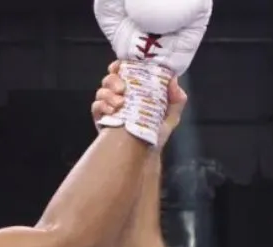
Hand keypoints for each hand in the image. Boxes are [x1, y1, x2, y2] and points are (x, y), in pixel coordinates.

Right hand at [92, 0, 210, 144]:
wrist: (145, 155)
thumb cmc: (155, 133)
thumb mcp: (170, 116)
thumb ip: (176, 100)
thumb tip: (174, 79)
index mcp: (135, 89)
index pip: (124, 71)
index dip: (121, 65)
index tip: (122, 65)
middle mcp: (120, 95)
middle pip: (110, 78)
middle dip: (114, 80)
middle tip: (122, 88)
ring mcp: (109, 106)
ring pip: (101, 91)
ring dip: (108, 94)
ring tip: (120, 104)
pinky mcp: (101, 118)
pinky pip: (96, 106)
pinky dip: (102, 106)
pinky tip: (112, 112)